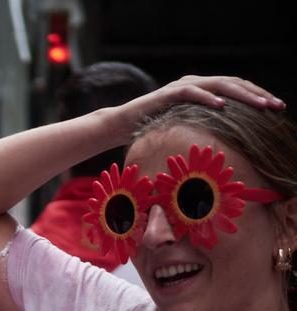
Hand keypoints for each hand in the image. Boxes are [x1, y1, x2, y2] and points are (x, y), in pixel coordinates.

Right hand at [107, 75, 284, 142]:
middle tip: (276, 106)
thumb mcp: (185, 127)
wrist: (120, 125)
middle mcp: (195, 82)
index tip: (277, 109)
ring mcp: (181, 86)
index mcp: (202, 90)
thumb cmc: (152, 130)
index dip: (258, 96)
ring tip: (258, 104)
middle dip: (257, 95)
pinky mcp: (167, 94)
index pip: (236, 88)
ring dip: (241, 95)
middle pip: (233, 83)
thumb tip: (229, 141)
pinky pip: (192, 92)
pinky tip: (222, 105)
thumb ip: (204, 126)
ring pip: (218, 85)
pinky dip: (208, 98)